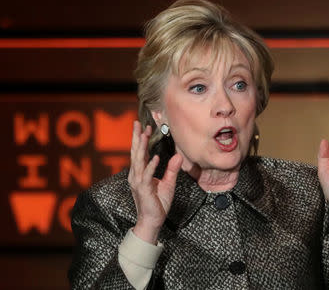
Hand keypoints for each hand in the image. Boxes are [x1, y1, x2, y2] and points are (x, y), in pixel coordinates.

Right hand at [128, 121, 182, 243]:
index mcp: (140, 172)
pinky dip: (150, 166)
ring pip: (139, 161)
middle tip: (137, 123)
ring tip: (144, 135)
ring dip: (142, 147)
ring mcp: (138, 182)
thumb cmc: (158, 203)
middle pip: (136, 152)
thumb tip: (178, 156)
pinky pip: (147, 176)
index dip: (141, 139)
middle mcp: (136, 175)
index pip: (140, 152)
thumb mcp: (168, 183)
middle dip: (137, 137)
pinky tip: (155, 157)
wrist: (152, 220)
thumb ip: (172, 169)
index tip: (144, 127)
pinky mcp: (143, 190)